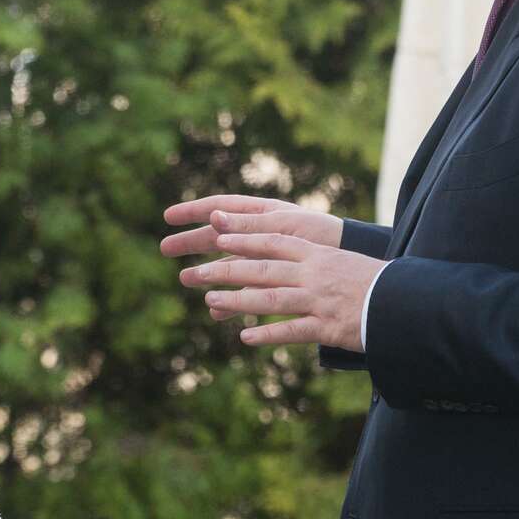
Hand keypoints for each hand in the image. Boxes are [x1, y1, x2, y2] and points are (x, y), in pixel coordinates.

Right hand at [162, 196, 342, 320]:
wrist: (353, 259)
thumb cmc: (323, 234)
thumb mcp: (284, 227)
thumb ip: (250, 226)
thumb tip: (213, 216)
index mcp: (263, 213)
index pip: (221, 206)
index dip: (193, 211)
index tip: (168, 217)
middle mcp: (262, 233)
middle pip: (219, 235)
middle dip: (192, 242)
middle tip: (164, 249)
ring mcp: (267, 257)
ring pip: (230, 264)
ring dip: (208, 272)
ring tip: (186, 280)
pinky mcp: (276, 281)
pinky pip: (248, 290)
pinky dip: (233, 300)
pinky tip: (218, 312)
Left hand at [178, 211, 385, 350]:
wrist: (409, 304)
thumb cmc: (378, 283)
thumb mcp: (344, 262)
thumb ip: (315, 261)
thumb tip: (289, 257)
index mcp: (319, 254)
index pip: (273, 242)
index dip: (243, 238)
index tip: (217, 235)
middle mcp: (314, 274)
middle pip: (261, 269)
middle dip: (226, 270)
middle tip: (197, 271)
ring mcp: (319, 301)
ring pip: (269, 299)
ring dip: (236, 300)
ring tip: (211, 300)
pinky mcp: (327, 328)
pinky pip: (292, 331)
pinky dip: (267, 334)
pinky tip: (246, 338)